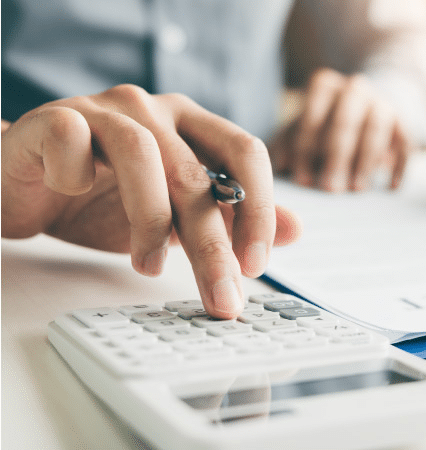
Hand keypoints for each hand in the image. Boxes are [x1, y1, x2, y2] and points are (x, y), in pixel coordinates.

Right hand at [1, 85, 301, 317]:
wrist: (27, 185)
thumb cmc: (104, 199)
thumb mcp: (177, 215)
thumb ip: (232, 217)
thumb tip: (296, 230)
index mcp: (192, 124)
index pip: (245, 153)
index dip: (258, 209)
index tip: (256, 266)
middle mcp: (154, 109)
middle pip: (196, 172)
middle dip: (212, 244)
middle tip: (221, 296)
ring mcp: (103, 109)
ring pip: (143, 156)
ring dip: (149, 221)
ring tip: (149, 266)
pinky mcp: (54, 118)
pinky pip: (73, 140)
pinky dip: (76, 176)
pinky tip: (74, 195)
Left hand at [269, 68, 412, 191]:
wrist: (367, 107)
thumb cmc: (324, 124)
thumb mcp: (303, 129)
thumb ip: (288, 144)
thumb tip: (280, 166)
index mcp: (325, 86)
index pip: (313, 114)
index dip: (306, 148)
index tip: (303, 181)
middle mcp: (355, 89)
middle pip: (346, 120)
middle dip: (337, 157)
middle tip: (330, 189)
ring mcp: (383, 103)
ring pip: (377, 128)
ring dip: (366, 160)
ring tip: (356, 189)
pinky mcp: (404, 123)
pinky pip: (406, 143)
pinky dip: (400, 165)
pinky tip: (391, 187)